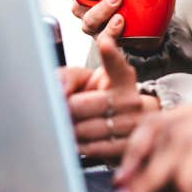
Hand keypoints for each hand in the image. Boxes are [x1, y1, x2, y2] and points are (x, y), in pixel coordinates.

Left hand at [66, 30, 160, 159]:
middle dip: (66, 109)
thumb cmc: (100, 100)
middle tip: (59, 109)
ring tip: (68, 125)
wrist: (125, 126)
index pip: (116, 63)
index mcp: (123, 77)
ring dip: (69, 129)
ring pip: (87, 129)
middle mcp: (131, 99)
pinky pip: (94, 148)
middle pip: (85, 104)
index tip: (104, 42)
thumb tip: (58, 91)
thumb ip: (67, 78)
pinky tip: (76, 140)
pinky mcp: (128, 147)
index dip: (109, 53)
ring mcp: (133, 124)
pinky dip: (78, 146)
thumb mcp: (86, 81)